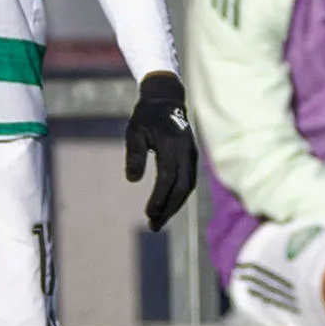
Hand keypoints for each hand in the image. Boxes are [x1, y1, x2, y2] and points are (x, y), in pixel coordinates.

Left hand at [122, 70, 197, 231]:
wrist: (166, 99)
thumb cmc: (146, 116)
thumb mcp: (134, 132)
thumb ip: (134, 155)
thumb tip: (133, 180)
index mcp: (172, 146)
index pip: (168, 178)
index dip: (159, 198)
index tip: (148, 214)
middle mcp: (186, 153)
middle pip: (181, 188)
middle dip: (168, 209)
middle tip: (153, 225)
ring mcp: (192, 156)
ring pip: (187, 187)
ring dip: (174, 206)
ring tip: (158, 220)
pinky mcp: (192, 158)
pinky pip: (188, 182)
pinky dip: (178, 196)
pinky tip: (167, 205)